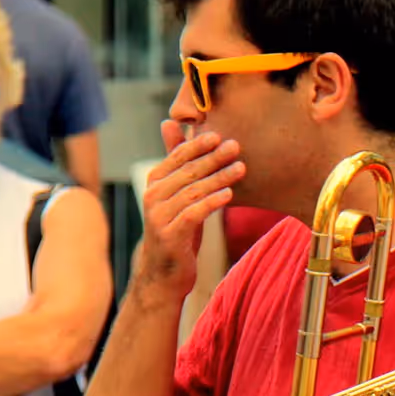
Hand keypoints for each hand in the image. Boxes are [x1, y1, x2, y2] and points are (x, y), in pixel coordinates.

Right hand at [134, 120, 243, 299]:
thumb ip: (179, 163)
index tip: (220, 134)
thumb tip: (171, 123)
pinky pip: (194, 214)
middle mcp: (153, 196)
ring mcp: (159, 216)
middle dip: (213, 157)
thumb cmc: (177, 228)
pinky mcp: (170, 235)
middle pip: (187, 172)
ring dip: (219, 178)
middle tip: (236, 146)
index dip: (198, 144)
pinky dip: (211, 202)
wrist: (164, 273)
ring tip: (241, 168)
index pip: (177, 156)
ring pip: (193, 191)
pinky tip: (229, 195)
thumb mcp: (178, 194)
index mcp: (155, 182)